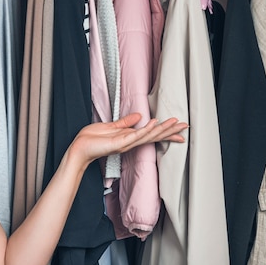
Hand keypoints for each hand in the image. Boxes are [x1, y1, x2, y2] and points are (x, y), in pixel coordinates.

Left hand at [67, 113, 187, 166]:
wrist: (79, 148)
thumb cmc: (92, 139)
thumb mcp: (110, 127)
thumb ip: (125, 122)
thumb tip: (139, 115)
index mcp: (129, 137)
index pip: (151, 134)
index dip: (166, 132)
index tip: (180, 129)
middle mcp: (131, 141)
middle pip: (154, 135)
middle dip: (170, 130)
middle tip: (186, 125)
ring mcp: (126, 143)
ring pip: (149, 135)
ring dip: (162, 129)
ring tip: (175, 122)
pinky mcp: (119, 142)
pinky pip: (135, 135)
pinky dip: (145, 129)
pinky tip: (154, 123)